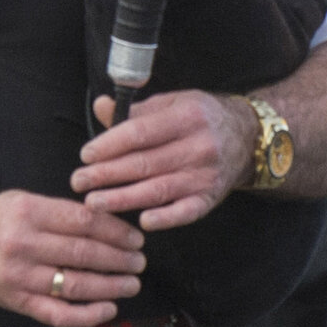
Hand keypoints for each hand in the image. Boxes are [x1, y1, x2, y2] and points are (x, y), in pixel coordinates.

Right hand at [0, 187, 145, 326]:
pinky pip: (57, 314)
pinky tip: (107, 309)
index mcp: (29, 213)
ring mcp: (20, 277)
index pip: (84, 221)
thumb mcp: (25, 201)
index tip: (134, 238)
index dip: (116, 231)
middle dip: (119, 259)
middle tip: (138, 261)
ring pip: (75, 285)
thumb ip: (62, 211)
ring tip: (130, 283)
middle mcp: (23, 245)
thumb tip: (108, 223)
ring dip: (110, 286)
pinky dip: (86, 315)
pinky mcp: (17, 301)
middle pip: (83, 253)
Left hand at [73, 89, 250, 230]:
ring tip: (93, 204)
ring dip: (123, 199)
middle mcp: (198, 146)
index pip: (140, 133)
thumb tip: (101, 106)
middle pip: (144, 164)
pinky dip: (166, 218)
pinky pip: (186, 211)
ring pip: (158, 190)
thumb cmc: (200, 118)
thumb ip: (136, 111)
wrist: (247, 137)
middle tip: (78, 181)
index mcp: (186, 117)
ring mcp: (205, 174)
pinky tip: (142, 222)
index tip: (85, 156)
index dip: (110, 145)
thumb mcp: (172, 103)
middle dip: (107, 175)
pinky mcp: (210, 197)